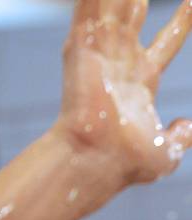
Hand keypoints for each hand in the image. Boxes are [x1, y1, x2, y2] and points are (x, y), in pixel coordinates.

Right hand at [58, 0, 191, 184]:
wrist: (98, 161)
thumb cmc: (128, 161)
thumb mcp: (168, 150)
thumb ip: (182, 136)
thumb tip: (189, 126)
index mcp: (141, 82)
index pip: (166, 43)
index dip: (180, 23)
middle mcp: (120, 64)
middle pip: (136, 16)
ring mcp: (100, 54)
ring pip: (114, 3)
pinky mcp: (82, 48)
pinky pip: (89, 7)